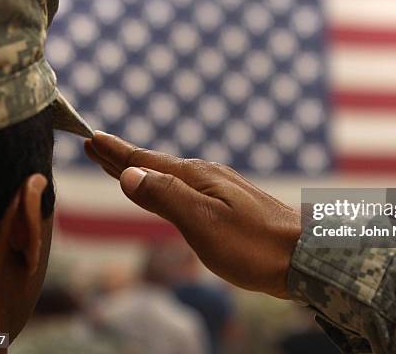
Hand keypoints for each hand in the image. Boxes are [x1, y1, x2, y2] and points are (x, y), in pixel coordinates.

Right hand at [84, 132, 301, 298]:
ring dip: (143, 169)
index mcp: (196, 178)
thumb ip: (166, 197)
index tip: (92, 138)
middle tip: (96, 145)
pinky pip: (186, 188)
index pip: (146, 161)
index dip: (117, 153)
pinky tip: (169, 189)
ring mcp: (220, 189)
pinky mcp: (230, 203)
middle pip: (155, 164)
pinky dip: (165, 184)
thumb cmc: (253, 245)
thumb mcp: (203, 222)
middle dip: (123, 157)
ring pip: (170, 176)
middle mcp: (206, 177)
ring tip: (123, 165)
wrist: (303, 256)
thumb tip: (130, 174)